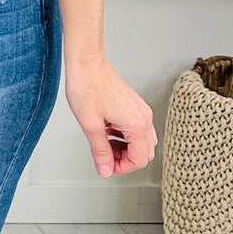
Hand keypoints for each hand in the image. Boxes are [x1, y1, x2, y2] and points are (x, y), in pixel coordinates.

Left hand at [65, 59, 156, 176]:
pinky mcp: (135, 106)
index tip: (106, 166)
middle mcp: (144, 117)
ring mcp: (141, 110)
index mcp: (137, 124)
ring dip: (125, 148)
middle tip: (105, 157)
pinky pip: (137, 129)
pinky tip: (108, 131)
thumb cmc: (87, 87)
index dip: (122, 168)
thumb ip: (100, 151)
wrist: (87, 64)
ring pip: (142, 142)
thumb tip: (105, 170)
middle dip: (125, 159)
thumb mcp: (91, 126)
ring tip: (104, 143)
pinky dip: (125, 136)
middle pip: (145, 153)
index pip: (139, 160)